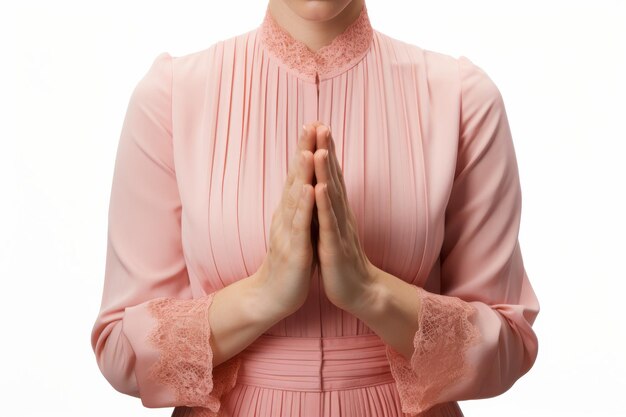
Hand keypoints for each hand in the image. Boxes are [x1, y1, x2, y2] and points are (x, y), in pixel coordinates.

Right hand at [255, 123, 316, 315]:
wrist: (272, 295)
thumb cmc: (289, 260)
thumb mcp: (296, 228)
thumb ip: (300, 206)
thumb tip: (306, 183)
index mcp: (290, 210)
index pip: (298, 174)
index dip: (305, 149)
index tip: (314, 124)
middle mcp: (286, 216)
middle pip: (294, 178)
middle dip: (303, 150)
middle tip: (310, 124)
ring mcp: (288, 232)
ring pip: (295, 198)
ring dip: (301, 173)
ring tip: (308, 149)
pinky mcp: (294, 250)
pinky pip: (299, 226)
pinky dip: (303, 207)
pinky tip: (308, 190)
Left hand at [312, 124, 378, 311]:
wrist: (359, 291)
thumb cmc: (342, 259)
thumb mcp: (333, 228)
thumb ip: (329, 207)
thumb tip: (322, 186)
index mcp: (336, 210)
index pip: (330, 175)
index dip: (323, 150)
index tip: (316, 126)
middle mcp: (340, 214)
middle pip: (332, 177)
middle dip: (325, 150)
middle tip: (320, 124)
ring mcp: (339, 229)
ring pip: (331, 196)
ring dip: (325, 171)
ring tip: (319, 147)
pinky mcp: (335, 247)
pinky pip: (329, 223)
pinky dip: (324, 205)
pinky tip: (319, 187)